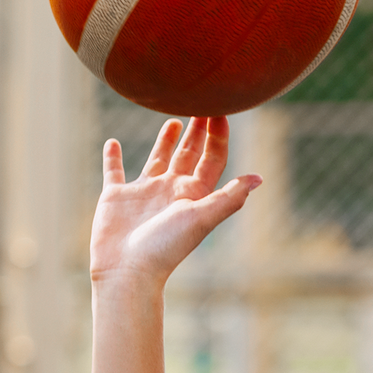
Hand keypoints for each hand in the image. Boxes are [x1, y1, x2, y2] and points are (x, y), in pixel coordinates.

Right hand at [89, 116, 260, 289]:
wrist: (128, 270)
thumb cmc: (167, 246)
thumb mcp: (202, 217)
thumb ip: (229, 197)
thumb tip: (259, 178)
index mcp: (194, 194)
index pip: (212, 159)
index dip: (218, 135)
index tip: (221, 109)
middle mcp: (172, 191)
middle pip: (189, 154)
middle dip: (198, 131)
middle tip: (203, 102)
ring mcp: (144, 193)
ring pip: (158, 159)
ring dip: (166, 141)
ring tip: (174, 120)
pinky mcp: (117, 197)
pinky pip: (114, 171)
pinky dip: (113, 157)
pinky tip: (113, 142)